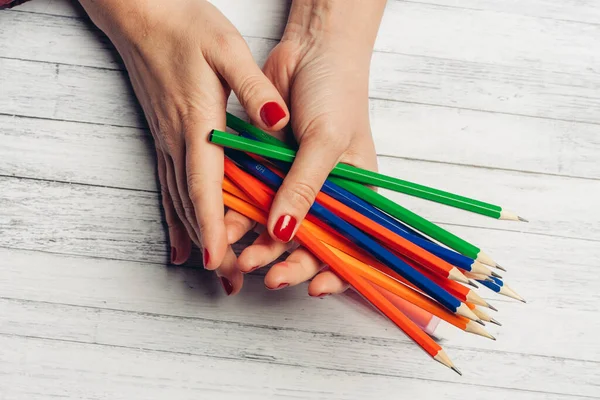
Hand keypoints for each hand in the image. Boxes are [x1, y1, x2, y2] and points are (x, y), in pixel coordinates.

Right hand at [78, 0, 289, 293]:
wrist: (142, 14)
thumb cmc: (185, 27)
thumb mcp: (227, 49)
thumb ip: (253, 90)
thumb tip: (278, 122)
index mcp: (197, 122)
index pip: (205, 185)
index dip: (212, 225)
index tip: (219, 261)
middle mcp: (178, 139)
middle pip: (192, 203)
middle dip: (209, 244)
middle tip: (226, 281)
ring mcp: (167, 140)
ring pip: (179, 200)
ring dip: (194, 238)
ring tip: (209, 272)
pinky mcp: (165, 136)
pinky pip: (169, 185)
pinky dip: (175, 217)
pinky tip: (178, 241)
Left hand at [228, 0, 385, 295]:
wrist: (310, 50)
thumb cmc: (336, 93)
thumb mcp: (326, 141)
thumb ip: (305, 187)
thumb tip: (283, 232)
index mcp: (355, 195)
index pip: (350, 246)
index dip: (335, 272)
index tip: (313, 287)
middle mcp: (326, 196)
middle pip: (308, 244)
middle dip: (285, 262)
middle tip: (261, 270)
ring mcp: (295, 184)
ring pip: (275, 228)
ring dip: (256, 244)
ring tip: (237, 254)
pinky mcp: (269, 170)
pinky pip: (254, 200)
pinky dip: (241, 214)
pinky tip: (228, 223)